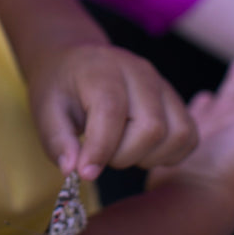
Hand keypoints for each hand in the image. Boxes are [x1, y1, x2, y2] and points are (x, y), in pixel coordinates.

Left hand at [28, 43, 196, 180]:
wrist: (76, 62)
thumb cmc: (60, 87)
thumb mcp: (44, 110)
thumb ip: (57, 140)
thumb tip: (73, 170)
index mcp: (100, 68)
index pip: (112, 111)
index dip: (101, 149)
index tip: (85, 172)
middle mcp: (138, 70)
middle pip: (152, 127)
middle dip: (124, 155)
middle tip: (101, 154)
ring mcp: (161, 83)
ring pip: (177, 133)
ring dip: (149, 157)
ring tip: (121, 150)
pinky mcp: (174, 98)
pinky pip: (189, 134)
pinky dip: (170, 153)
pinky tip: (141, 150)